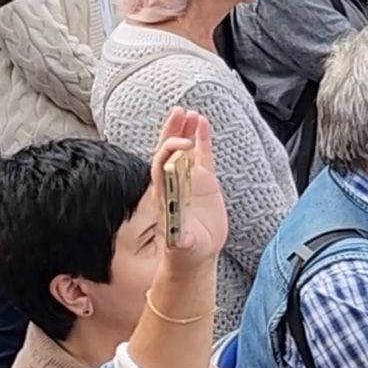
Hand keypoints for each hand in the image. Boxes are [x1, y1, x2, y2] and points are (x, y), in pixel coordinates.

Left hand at [152, 108, 227, 272]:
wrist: (196, 254)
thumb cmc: (184, 252)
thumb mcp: (181, 247)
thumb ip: (180, 241)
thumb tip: (180, 238)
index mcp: (164, 194)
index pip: (161, 165)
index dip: (169, 151)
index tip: (184, 144)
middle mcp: (174, 182)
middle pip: (168, 150)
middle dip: (172, 131)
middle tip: (179, 113)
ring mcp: (190, 179)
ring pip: (185, 148)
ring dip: (185, 130)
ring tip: (190, 113)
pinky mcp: (206, 181)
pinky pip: (203, 155)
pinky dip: (203, 139)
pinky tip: (203, 123)